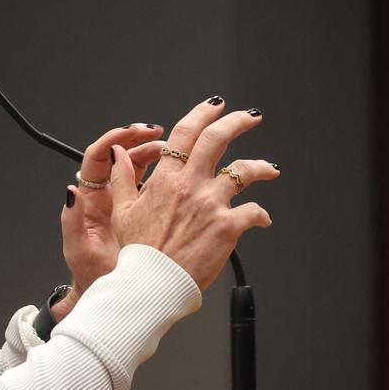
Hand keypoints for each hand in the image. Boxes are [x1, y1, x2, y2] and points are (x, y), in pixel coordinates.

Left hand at [59, 124, 164, 301]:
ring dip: (160, 153)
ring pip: (143, 166)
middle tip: (160, 133)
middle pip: (123, 155)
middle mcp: (110, 196)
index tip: (131, 132)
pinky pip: (158, 183)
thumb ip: (72, 220)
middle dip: (141, 139)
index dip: (113, 140)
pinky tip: (186, 170)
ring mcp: (130, 202)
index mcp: (92, 200)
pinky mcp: (148, 211)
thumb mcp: (80, 250)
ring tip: (177, 150)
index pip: (97, 158)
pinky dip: (172, 173)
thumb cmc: (93, 275)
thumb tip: (70, 191)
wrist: (116, 296)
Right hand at [111, 97, 278, 290]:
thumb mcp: (123, 210)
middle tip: (249, 117)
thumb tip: (118, 155)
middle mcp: (190, 186)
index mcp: (165, 180)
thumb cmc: (139, 253)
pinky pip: (254, 212)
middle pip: (218, 139)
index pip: (186, 133)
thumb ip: (122, 178)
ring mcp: (211, 204)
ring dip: (261, 166)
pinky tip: (262, 218)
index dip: (203, 113)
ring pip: (244, 171)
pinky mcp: (228, 227)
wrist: (153, 283)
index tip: (214, 106)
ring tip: (270, 168)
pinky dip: (261, 214)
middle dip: (237, 122)